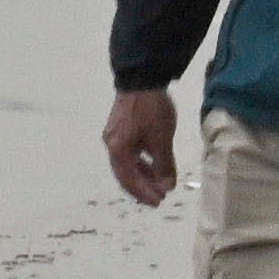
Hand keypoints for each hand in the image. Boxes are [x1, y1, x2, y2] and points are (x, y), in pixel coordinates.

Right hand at [105, 87, 178, 207]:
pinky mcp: (121, 128)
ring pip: (128, 163)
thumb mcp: (161, 138)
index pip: (129, 180)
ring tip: (159, 183)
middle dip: (142, 187)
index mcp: (117, 150)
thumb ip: (164, 164)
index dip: (143, 193)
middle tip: (159, 198)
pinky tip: (154, 164)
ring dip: (143, 174)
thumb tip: (167, 186)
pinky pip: (130, 152)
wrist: (141, 77)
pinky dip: (142, 161)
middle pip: (126, 174)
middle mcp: (111, 145)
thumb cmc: (151, 110)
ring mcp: (114, 136)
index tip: (158, 201)